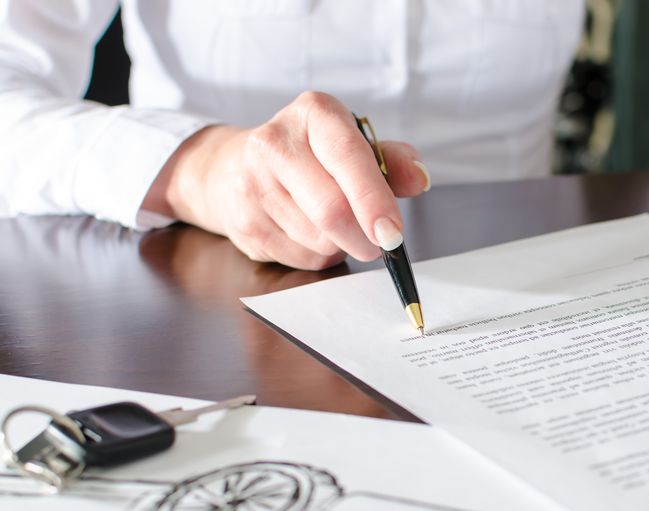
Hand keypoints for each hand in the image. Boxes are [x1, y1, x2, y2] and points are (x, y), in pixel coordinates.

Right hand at [144, 91, 430, 269]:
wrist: (230, 168)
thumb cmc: (307, 154)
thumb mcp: (352, 142)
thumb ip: (390, 161)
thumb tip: (418, 178)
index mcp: (313, 114)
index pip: (347, 157)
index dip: (373, 200)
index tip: (393, 233)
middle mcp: (276, 143)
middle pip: (331, 210)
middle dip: (364, 237)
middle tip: (379, 242)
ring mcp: (253, 185)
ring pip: (319, 241)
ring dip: (341, 246)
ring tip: (335, 226)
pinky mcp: (246, 223)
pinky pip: (301, 258)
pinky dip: (318, 255)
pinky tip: (309, 233)